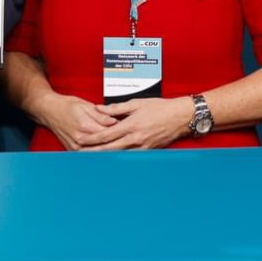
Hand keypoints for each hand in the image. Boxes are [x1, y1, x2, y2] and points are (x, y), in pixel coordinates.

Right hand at [33, 93, 121, 151]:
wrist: (49, 110)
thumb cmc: (66, 105)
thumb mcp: (85, 105)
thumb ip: (101, 115)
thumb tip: (115, 121)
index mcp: (85, 126)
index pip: (108, 133)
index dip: (120, 131)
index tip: (130, 130)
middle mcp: (80, 139)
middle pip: (105, 145)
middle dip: (118, 143)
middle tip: (129, 140)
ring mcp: (76, 147)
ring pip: (98, 152)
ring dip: (110, 151)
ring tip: (122, 148)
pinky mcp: (74, 150)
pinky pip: (90, 154)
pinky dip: (100, 153)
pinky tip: (109, 152)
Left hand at [77, 97, 195, 150]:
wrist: (181, 117)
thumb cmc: (160, 108)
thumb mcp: (136, 103)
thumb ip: (116, 108)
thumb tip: (99, 108)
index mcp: (131, 126)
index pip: (106, 135)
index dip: (92, 139)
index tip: (81, 140)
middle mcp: (136, 139)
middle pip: (110, 149)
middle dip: (94, 151)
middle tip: (81, 153)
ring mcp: (142, 147)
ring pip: (119, 155)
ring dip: (106, 156)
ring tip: (92, 157)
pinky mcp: (148, 151)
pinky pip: (130, 156)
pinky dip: (120, 157)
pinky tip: (112, 157)